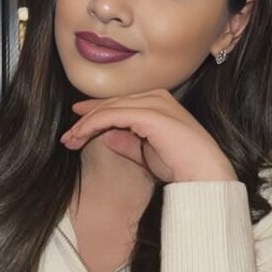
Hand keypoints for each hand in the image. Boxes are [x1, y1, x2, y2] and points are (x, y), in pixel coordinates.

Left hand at [60, 89, 237, 183]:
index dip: (96, 112)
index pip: (121, 103)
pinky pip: (112, 115)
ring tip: (70, 140)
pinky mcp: (149, 114)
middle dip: (87, 119)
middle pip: (112, 103)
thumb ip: (128, 142)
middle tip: (68, 136)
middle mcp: (157, 97)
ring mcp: (154, 102)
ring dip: (86, 124)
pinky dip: (93, 125)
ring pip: (109, 108)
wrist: (203, 174)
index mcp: (159, 102)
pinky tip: (81, 135)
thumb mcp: (148, 152)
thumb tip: (106, 136)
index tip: (77, 125)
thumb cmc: (181, 165)